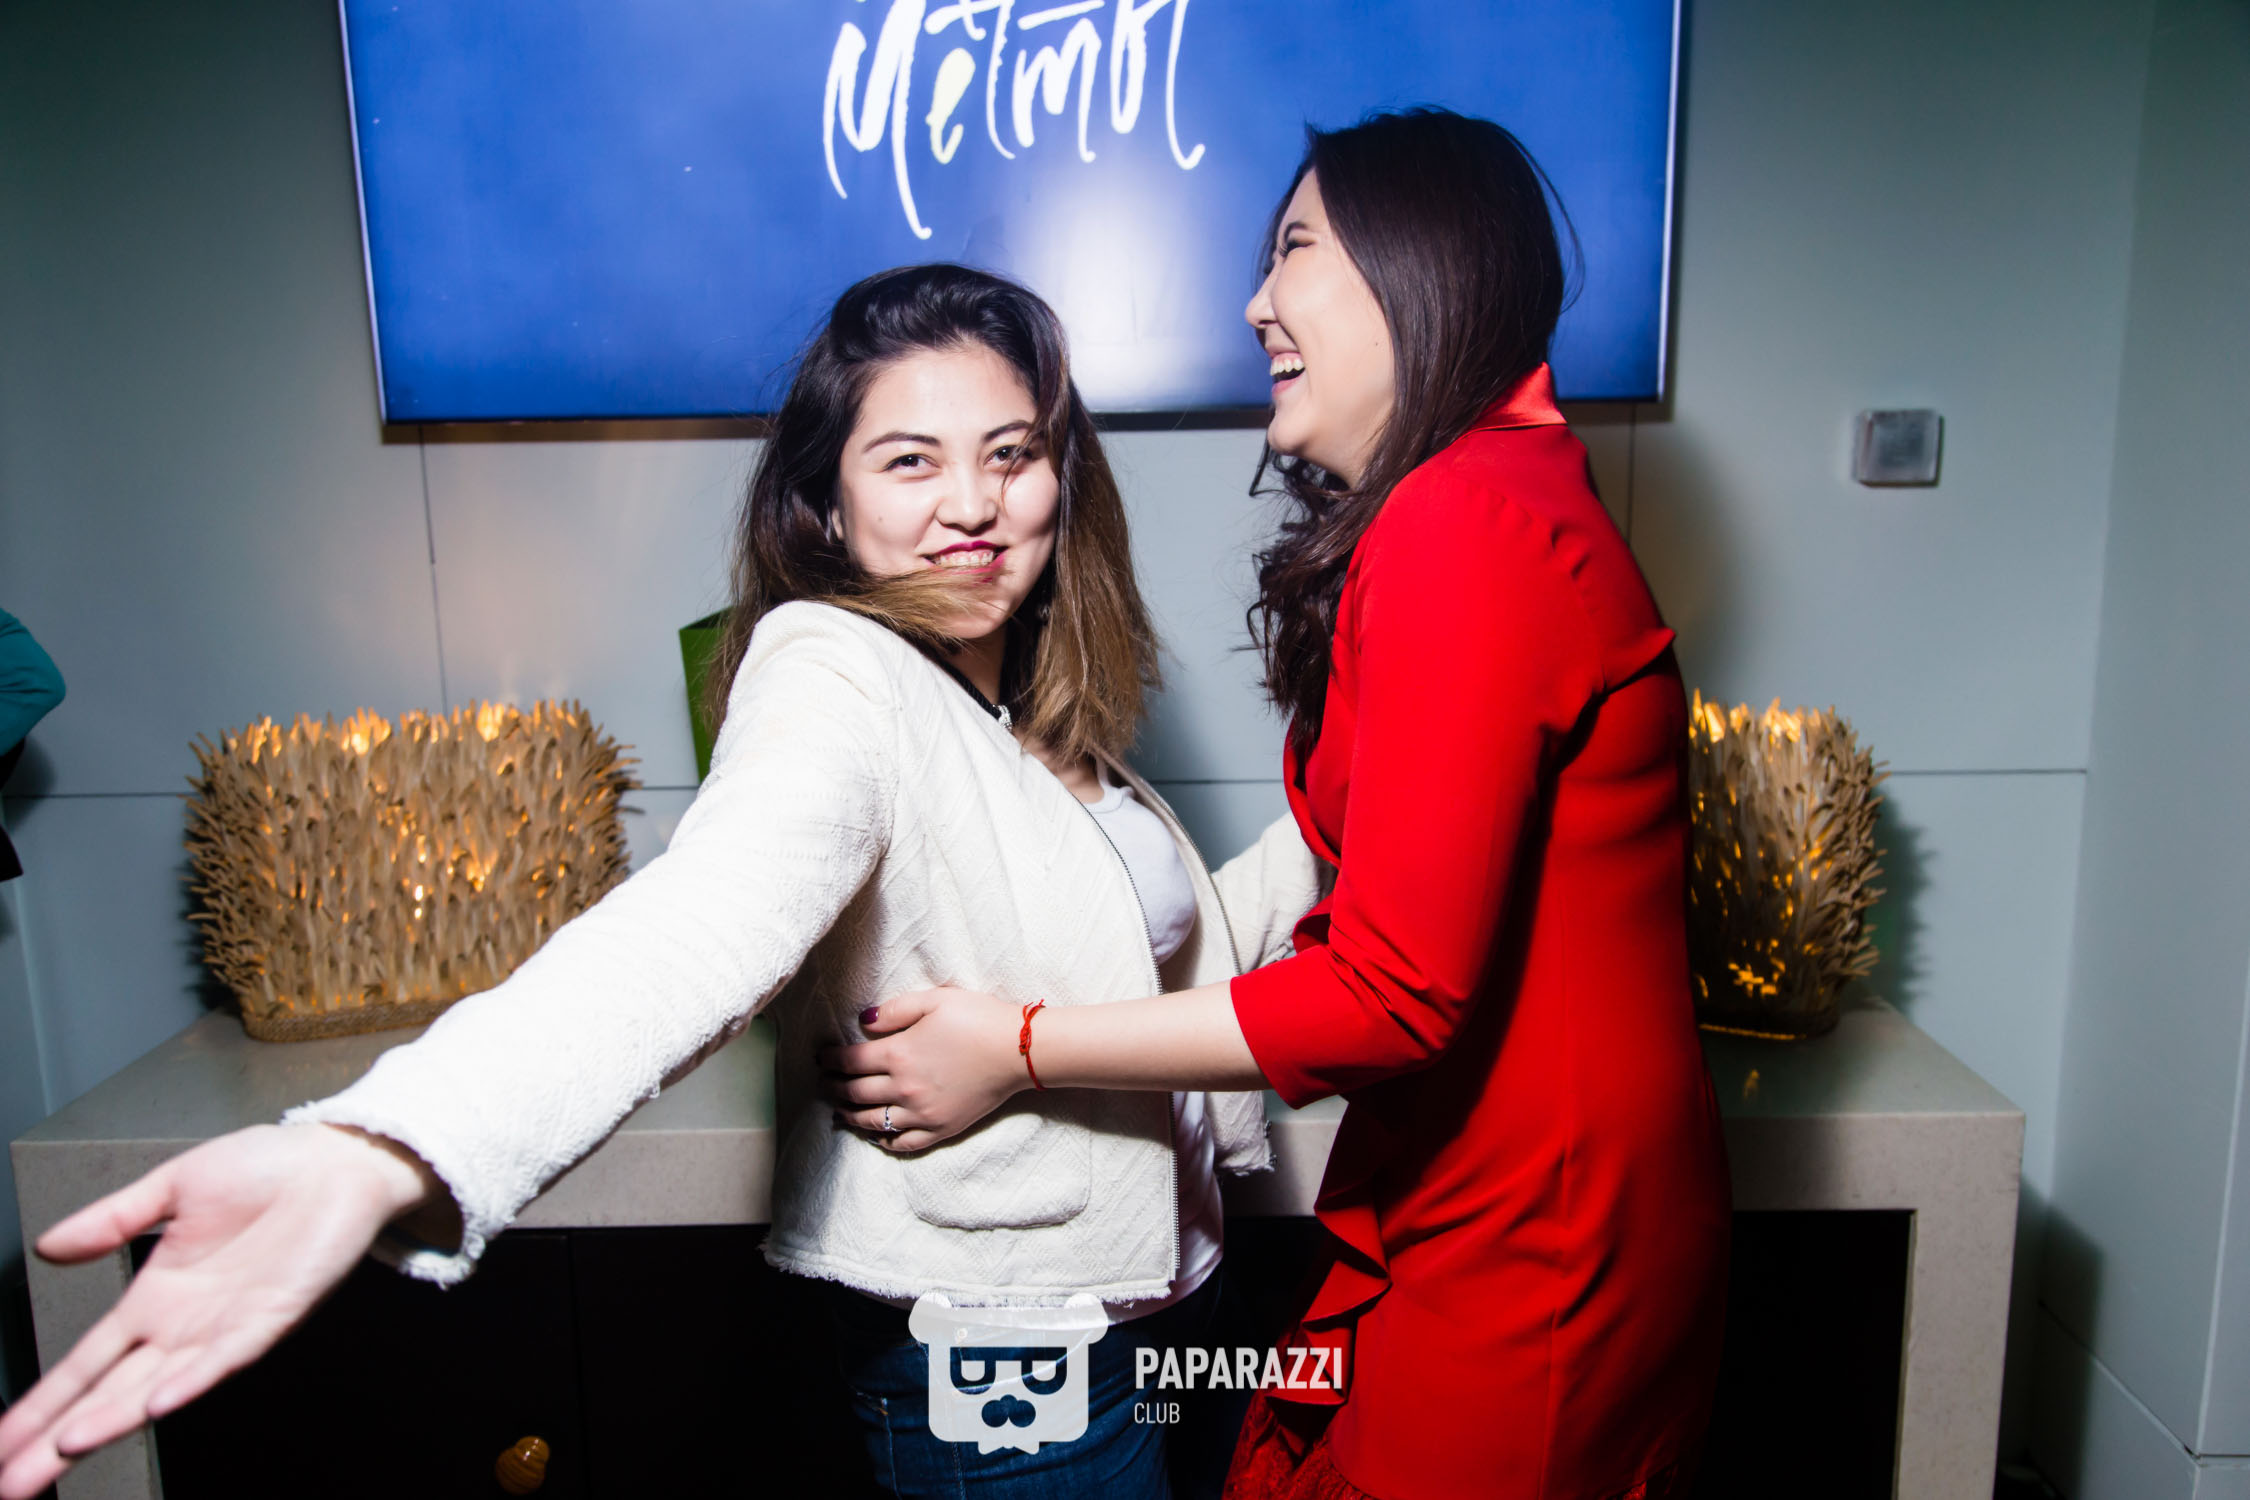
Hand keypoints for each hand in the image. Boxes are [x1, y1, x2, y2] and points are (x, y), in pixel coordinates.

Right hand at [0, 1122, 444, 1498]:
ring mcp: (225, 1327)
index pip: (85, 1362)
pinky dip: (192, 1380)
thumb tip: (47, 1246)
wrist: (339, 1158)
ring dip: (112, 1417)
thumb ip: (112, 1220)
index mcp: (155, 1297)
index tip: (0, 1443)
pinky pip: (226, 1357)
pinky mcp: (271, 1317)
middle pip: (107, 1393)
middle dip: (57, 1438)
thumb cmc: (268, 1170)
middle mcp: (184, 1325)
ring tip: (65, 1446)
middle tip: (11, 1482)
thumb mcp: (173, 1186)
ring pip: (157, 1386)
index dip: (41, 1402)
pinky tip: (158, 1401)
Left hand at [817, 987, 1027, 1151]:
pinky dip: (884, 1141)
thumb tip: (864, 1022)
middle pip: (855, 1092)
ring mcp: (922, 1113)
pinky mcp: (941, 1129)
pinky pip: (904, 1143)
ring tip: (839, 1110)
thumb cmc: (979, 1019)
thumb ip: (895, 1010)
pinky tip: (876, 1136)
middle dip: (834, 1087)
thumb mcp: (935, 1000)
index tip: (821, 1058)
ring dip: (850, 1115)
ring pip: (873, 1121)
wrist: (1019, 1050)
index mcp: (899, 1054)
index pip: (850, 1061)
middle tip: (824, 1083)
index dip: (830, 1060)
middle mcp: (904, 1088)